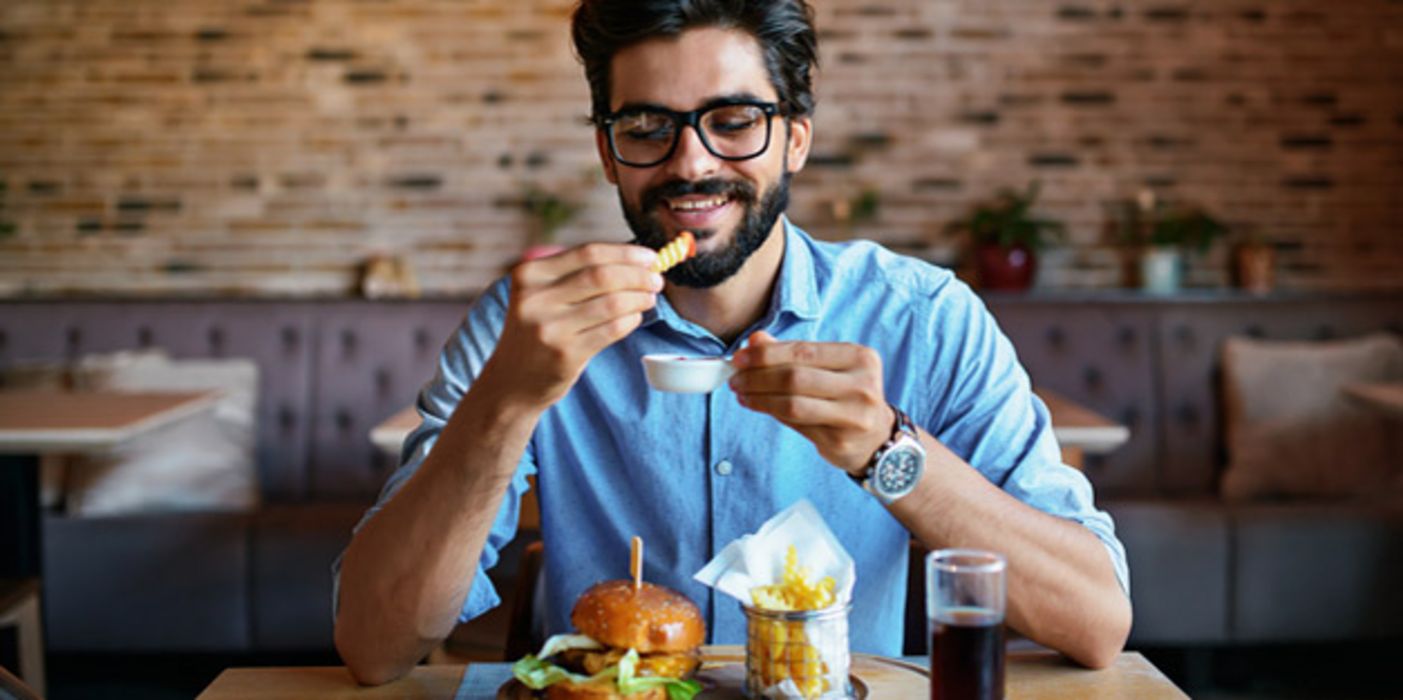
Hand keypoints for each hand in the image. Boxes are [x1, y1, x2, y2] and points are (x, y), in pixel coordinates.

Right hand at [487, 243, 661, 407]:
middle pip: (602, 276)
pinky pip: (612, 329)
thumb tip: (634, 259)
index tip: (649, 257)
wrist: (512, 381)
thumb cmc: (537, 331)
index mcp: (529, 275)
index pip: (587, 253)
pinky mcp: (565, 354)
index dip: (625, 253)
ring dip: (639, 298)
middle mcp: (535, 299)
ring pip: (612, 303)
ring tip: (649, 298)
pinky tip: (635, 317)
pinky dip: (631, 320)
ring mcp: (549, 328)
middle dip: (638, 275)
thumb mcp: (540, 296)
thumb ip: (575, 275)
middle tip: (656, 279)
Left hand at [729, 331, 894, 473]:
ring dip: (759, 397)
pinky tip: (756, 406)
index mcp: (859, 358)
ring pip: (793, 404)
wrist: (875, 438)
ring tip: (741, 393)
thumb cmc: (846, 396)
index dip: (766, 354)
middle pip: (795, 378)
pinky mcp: (840, 440)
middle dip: (757, 377)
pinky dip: (770, 412)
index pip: (803, 351)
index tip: (739, 358)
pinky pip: (795, 424)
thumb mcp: (828, 368)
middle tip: (735, 378)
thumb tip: (755, 340)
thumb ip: (793, 353)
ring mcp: (853, 415)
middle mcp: (861, 385)